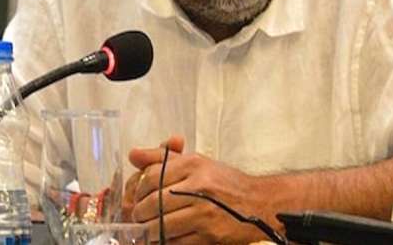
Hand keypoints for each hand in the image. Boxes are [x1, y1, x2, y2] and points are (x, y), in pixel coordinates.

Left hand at [123, 136, 274, 243]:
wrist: (259, 203)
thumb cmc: (225, 182)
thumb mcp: (198, 163)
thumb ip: (163, 158)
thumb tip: (132, 155)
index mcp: (193, 165)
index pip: (151, 177)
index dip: (138, 190)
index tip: (139, 196)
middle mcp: (198, 186)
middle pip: (152, 203)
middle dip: (140, 213)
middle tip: (139, 217)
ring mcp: (204, 212)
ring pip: (161, 225)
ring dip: (150, 230)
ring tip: (150, 228)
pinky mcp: (208, 235)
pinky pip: (176, 242)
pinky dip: (167, 241)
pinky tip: (167, 236)